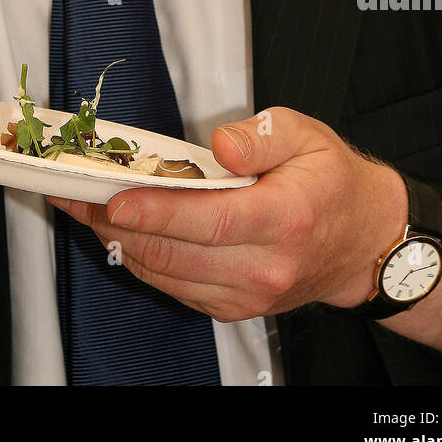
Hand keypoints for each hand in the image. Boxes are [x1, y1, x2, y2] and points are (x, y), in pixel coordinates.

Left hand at [47, 105, 408, 320]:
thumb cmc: (332, 183)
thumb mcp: (307, 135)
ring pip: (167, 274)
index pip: (210, 221)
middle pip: (176, 252)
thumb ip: (263, 135)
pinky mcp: (234, 306)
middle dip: (117, 223)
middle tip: (76, 192)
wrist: (365, 242)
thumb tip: (223, 146)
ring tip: (86, 208)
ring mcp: (248, 294)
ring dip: (119, 242)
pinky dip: (142, 260)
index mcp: (285, 218)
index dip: (155, 211)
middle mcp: (265, 267)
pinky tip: (123, 233)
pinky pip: (175, 286)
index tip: (114, 199)